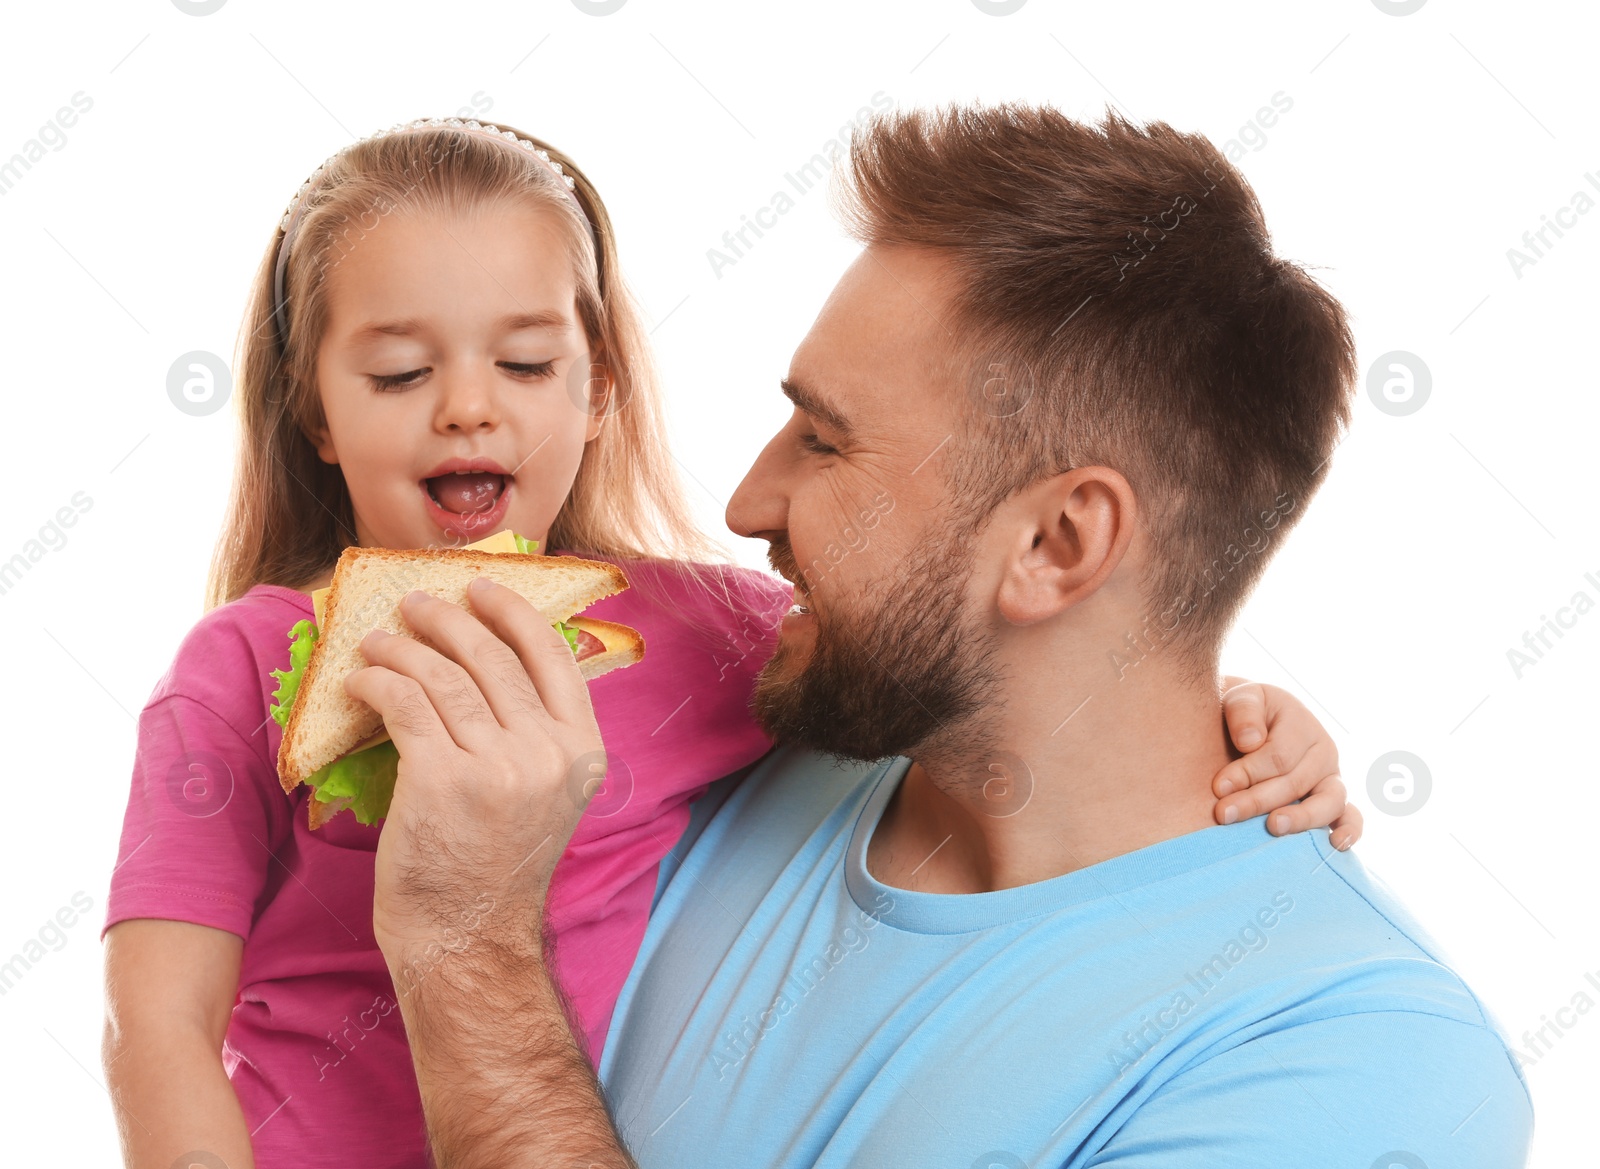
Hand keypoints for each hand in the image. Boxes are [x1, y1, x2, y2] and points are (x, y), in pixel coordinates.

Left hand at [345, 578, 602, 957]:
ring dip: (403, 646)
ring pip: (443, 676)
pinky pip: (405, 704)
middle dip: (448, 619)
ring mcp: (498, 767)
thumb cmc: (495, 865)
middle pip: (492, 657)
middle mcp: (547, 754)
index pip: (553, 657)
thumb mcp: (546, 794)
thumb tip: (494, 657)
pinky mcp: (442, 781)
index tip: (481, 589)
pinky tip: (361, 678)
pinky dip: (377, 681)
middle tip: (416, 603)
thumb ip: (534, 732)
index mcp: (581, 752)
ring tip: (378, 638)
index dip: (513, 614)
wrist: (467, 938)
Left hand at [1213, 677, 1362, 849]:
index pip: (1278, 756)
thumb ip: (1244, 713)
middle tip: (1225, 814)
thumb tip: (1250, 742)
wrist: (1253, 725)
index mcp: (1301, 724)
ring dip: (1301, 818)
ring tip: (1273, 826)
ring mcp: (1331, 778)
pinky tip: (1335, 844)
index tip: (1218, 787)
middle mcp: (1323, 752)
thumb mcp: (1241, 700)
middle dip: (1257, 800)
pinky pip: (1351, 816)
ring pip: (1328, 802)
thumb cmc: (1245, 715)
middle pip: (1295, 782)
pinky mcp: (1334, 801)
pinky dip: (1349, 831)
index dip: (1248, 772)